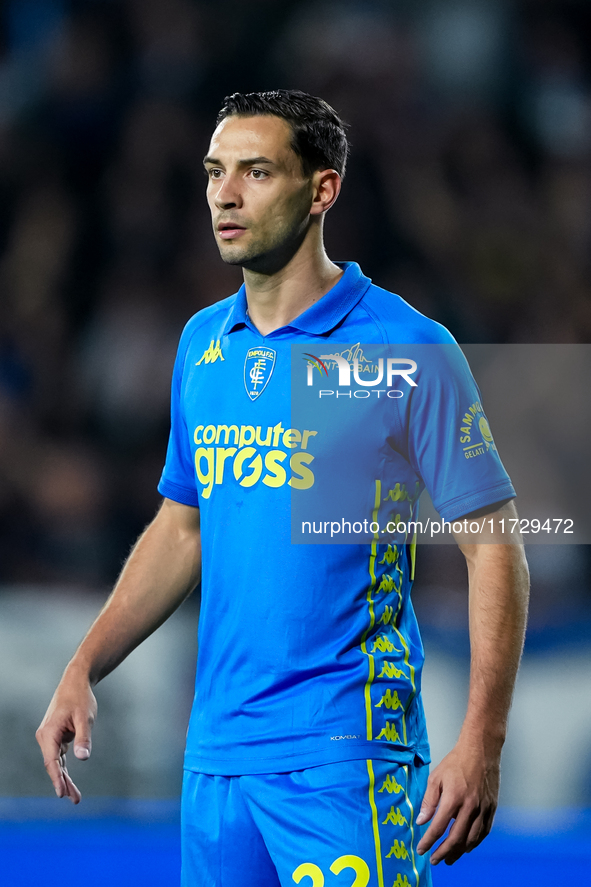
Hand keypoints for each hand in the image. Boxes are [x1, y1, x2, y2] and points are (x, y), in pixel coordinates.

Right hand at [35, 678, 96, 803]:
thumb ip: (83, 738)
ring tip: (75, 796)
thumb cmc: (80, 698)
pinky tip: (70, 781)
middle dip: (64, 783)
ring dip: (65, 778)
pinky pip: (60, 756)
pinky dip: (65, 768)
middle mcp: (46, 737)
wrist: (76, 682)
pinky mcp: (56, 736)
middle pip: (54, 765)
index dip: (57, 779)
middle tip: (75, 800)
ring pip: (56, 763)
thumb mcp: (85, 718)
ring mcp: (50, 737)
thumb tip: (82, 757)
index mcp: (49, 733)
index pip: (52, 761)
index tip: (62, 793)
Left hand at [415, 741, 499, 864]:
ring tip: (449, 858)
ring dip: (459, 852)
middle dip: (443, 852)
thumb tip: (421, 821)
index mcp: (453, 798)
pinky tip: (467, 846)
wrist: (481, 750)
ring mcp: (483, 809)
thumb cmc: (456, 762)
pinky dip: (475, 842)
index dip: (429, 841)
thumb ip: (428, 801)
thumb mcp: (436, 777)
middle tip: (434, 860)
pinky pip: (484, 832)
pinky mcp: (492, 808)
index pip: (438, 827)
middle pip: (456, 838)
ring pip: (471, 839)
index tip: (421, 849)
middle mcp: (470, 807)